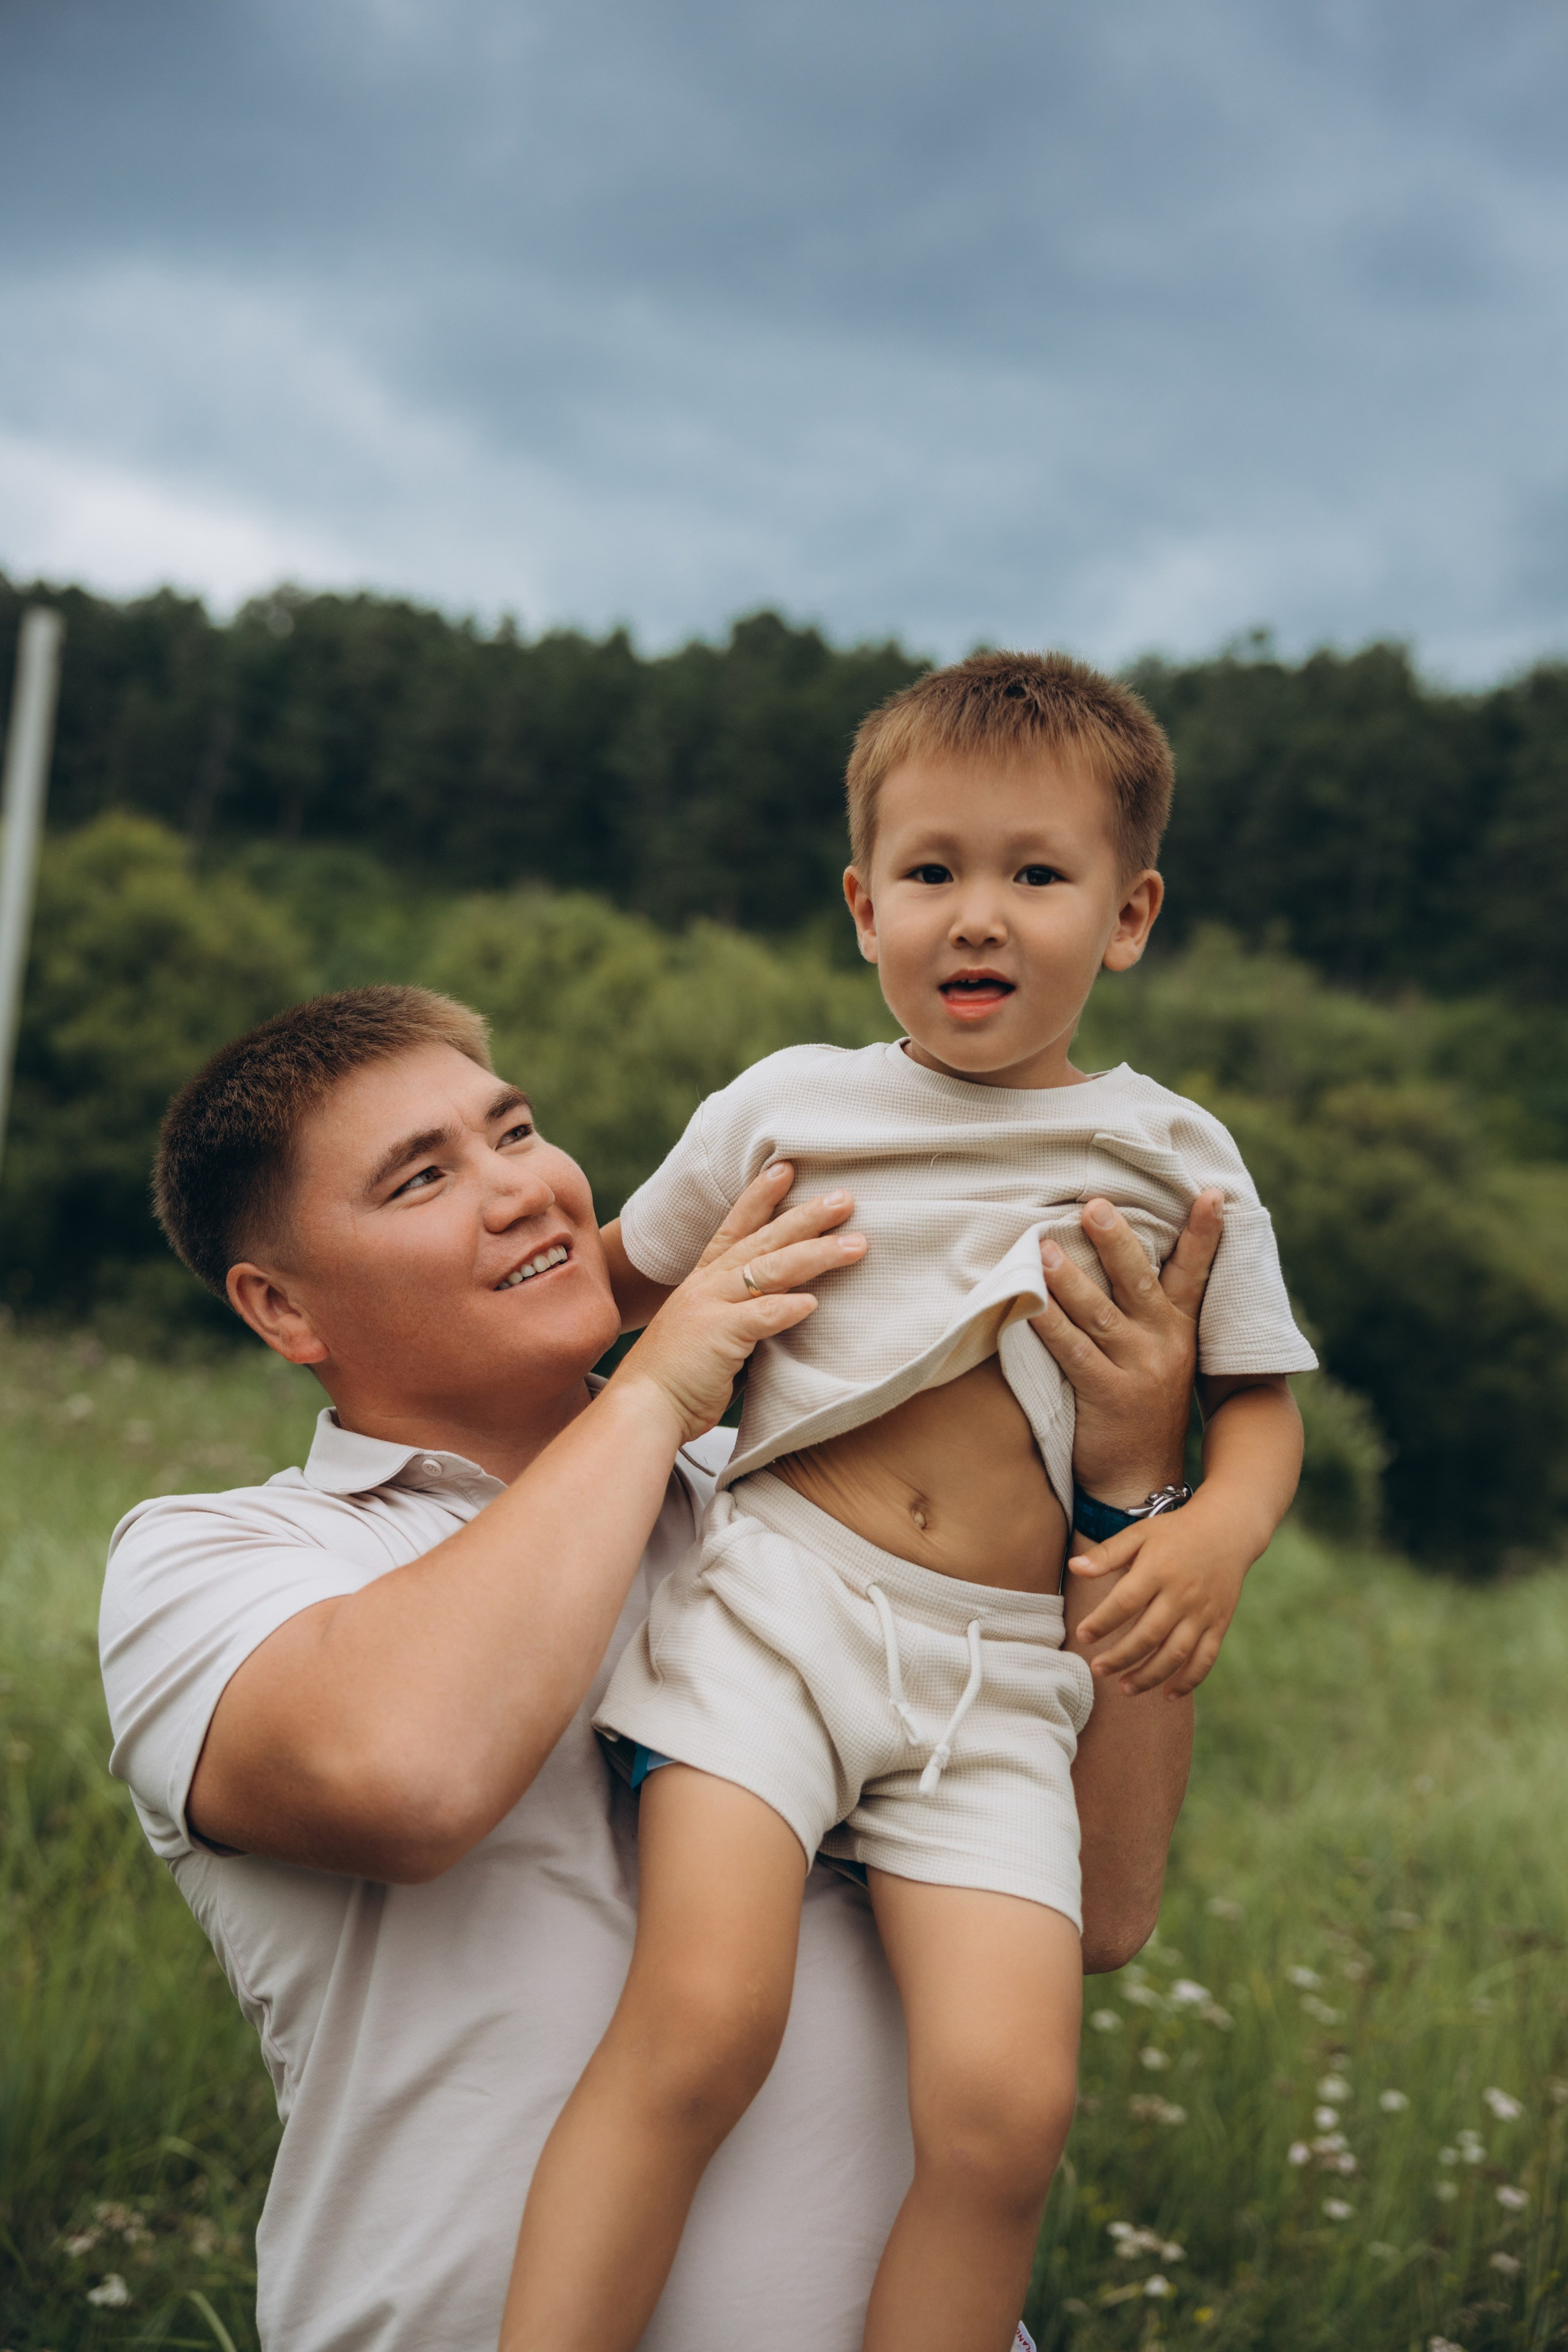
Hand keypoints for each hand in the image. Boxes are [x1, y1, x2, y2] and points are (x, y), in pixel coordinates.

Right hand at [610, 1163, 864, 1444]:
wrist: (642, 1407)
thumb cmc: (680, 1378)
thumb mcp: (711, 1332)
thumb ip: (743, 1315)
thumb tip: (786, 1307)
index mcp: (703, 1280)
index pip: (736, 1227)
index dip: (760, 1197)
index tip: (786, 1169)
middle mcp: (706, 1285)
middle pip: (764, 1240)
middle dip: (806, 1216)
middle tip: (845, 1198)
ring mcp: (710, 1306)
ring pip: (770, 1270)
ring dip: (816, 1255)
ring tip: (856, 1244)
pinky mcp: (718, 1336)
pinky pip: (761, 1317)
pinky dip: (787, 1308)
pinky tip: (815, 1302)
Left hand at [1029, 1190, 1223, 1508]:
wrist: (1142, 1477)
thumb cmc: (1142, 1407)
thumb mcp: (1162, 1357)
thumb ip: (1150, 1314)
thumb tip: (1122, 1257)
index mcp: (1180, 1329)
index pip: (1195, 1272)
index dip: (1204, 1233)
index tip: (1211, 1192)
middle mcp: (1165, 1343)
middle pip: (1139, 1281)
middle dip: (1116, 1241)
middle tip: (1094, 1205)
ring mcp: (1139, 1369)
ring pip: (1100, 1313)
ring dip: (1070, 1280)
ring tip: (1045, 1249)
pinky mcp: (1108, 1395)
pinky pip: (1074, 1353)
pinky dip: (1049, 1327)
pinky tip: (1028, 1306)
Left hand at [1068, 1487, 1249, 1697]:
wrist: (1227, 1530)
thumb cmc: (1175, 1533)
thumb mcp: (1139, 1534)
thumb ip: (1107, 1553)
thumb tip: (1074, 1567)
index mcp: (1158, 1569)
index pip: (1125, 1602)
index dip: (1102, 1622)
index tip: (1082, 1635)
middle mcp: (1182, 1594)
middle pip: (1148, 1635)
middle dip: (1120, 1657)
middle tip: (1097, 1669)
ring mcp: (1203, 1612)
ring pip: (1175, 1653)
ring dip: (1149, 1676)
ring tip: (1124, 1688)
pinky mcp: (1219, 1624)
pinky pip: (1205, 1659)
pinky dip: (1188, 1680)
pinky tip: (1167, 1693)